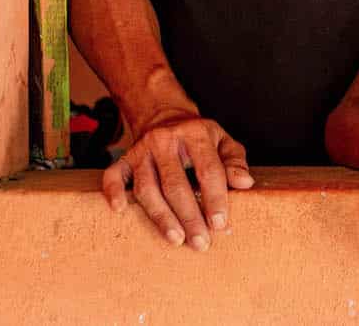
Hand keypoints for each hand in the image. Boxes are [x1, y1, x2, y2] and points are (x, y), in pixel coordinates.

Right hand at [101, 110, 252, 249]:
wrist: (164, 116)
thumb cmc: (198, 138)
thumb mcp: (223, 141)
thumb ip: (235, 161)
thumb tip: (244, 183)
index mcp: (195, 134)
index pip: (208, 170)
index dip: (215, 198)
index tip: (220, 224)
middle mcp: (165, 140)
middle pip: (175, 184)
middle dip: (189, 216)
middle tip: (200, 242)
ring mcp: (141, 150)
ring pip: (147, 187)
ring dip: (161, 216)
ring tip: (176, 239)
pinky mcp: (124, 159)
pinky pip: (114, 176)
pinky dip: (114, 193)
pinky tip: (121, 211)